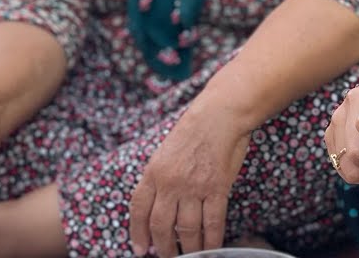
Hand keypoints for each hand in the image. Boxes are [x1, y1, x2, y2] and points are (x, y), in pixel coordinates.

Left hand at [129, 103, 250, 257]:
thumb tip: (158, 207)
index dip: (137, 233)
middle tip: (167, 256)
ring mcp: (194, 187)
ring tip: (190, 256)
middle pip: (161, 226)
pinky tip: (211, 248)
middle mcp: (170, 182)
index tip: (141, 249)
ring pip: (186, 230)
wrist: (220, 114)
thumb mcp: (165, 152)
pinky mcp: (217, 188)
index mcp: (153, 172)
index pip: (138, 210)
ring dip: (188, 248)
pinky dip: (212, 239)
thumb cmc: (195, 130)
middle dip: (163, 247)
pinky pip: (212, 222)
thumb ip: (160, 178)